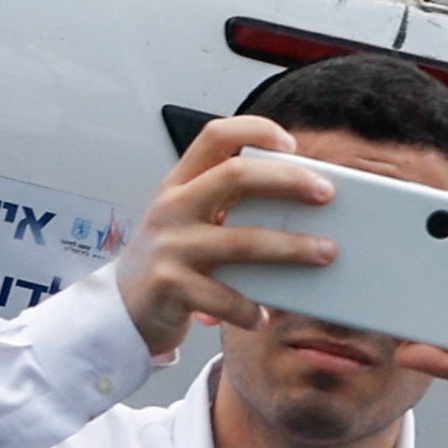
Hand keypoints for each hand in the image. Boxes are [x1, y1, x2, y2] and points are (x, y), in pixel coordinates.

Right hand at [118, 112, 348, 352]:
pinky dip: (249, 309)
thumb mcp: (189, 221)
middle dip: (288, 181)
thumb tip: (302, 204)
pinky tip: (263, 316)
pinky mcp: (169, 286)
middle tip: (326, 193)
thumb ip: (229, 206)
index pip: (216, 137)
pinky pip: (223, 297)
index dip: (256, 130)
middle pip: (235, 176)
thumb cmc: (169, 260)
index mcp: (180, 184)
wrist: (121, 309)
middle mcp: (172, 208)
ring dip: (290, 247)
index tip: (292, 145)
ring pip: (241, 241)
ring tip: (324, 253)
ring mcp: (170, 246)